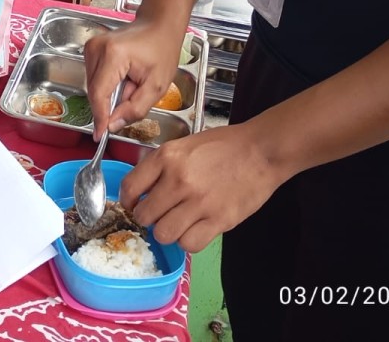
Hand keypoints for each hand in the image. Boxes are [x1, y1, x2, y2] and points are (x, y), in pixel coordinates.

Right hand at [84, 15, 185, 138]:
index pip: (99, 94)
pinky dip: (107, 85)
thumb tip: (113, 124)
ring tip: (131, 83)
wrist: (158, 25)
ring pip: (93, 86)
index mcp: (114, 55)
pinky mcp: (90, 49)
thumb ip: (135, 108)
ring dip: (109, 94)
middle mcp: (97, 48)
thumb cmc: (161, 50)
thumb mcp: (157, 86)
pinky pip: (94, 78)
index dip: (99, 117)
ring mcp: (91, 47)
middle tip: (133, 96)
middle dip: (110, 103)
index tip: (99, 136)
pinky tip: (123, 77)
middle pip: (95, 91)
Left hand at [120, 121, 289, 251]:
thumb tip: (140, 191)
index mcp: (166, 157)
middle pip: (145, 216)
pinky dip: (189, 241)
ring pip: (164, 234)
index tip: (133, 204)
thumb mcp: (183, 145)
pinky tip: (195, 229)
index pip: (129, 187)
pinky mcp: (219, 220)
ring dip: (168, 232)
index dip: (128, 201)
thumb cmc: (223, 146)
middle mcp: (178, 180)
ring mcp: (199, 202)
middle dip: (148, 218)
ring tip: (178, 223)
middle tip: (159, 215)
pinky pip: (189, 244)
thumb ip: (160, 166)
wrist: (261, 150)